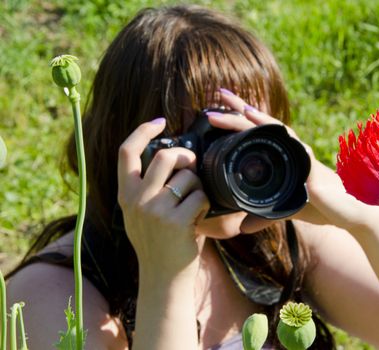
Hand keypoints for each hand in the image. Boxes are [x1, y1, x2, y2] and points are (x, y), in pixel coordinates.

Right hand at [117, 118, 209, 276]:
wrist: (163, 278)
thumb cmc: (158, 242)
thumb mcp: (139, 214)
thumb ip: (145, 188)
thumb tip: (169, 156)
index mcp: (125, 195)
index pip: (126, 151)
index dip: (142, 131)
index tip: (159, 121)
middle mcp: (136, 200)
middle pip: (165, 156)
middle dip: (185, 155)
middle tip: (193, 164)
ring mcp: (155, 210)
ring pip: (187, 176)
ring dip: (198, 186)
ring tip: (194, 203)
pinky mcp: (176, 221)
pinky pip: (200, 196)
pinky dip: (205, 203)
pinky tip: (199, 217)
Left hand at [212, 89, 354, 231]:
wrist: (347, 214)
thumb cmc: (319, 207)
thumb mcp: (284, 210)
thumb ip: (261, 217)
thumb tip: (242, 227)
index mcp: (284, 157)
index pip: (258, 133)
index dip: (240, 119)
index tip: (218, 107)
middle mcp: (292, 151)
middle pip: (263, 125)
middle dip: (241, 110)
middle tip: (220, 94)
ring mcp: (302, 157)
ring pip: (278, 132)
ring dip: (258, 119)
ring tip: (241, 109)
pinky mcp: (311, 169)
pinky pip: (296, 150)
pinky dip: (282, 138)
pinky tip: (267, 128)